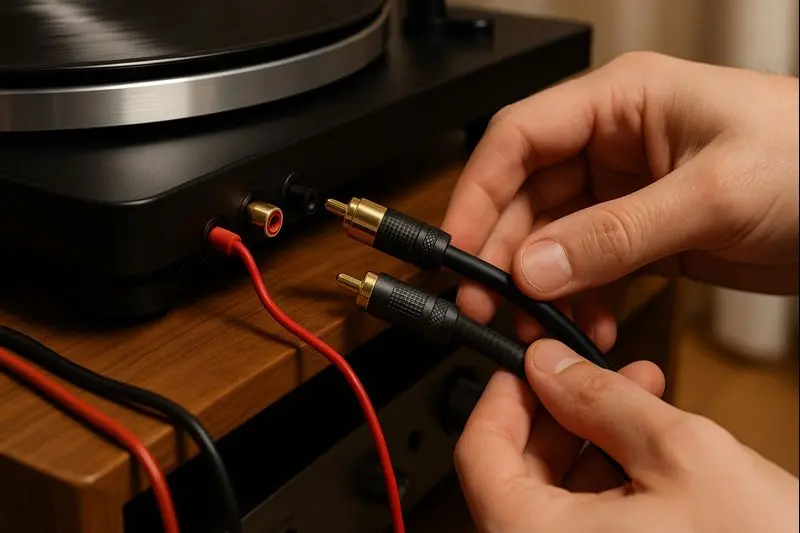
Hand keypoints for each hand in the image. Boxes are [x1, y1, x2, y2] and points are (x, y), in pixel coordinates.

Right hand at [442, 52, 798, 345]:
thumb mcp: (711, 193)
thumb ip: (616, 234)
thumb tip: (536, 267)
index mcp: (620, 101)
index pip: (519, 137)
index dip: (478, 190)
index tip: (458, 244)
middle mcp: (613, 143)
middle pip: (527, 194)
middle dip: (503, 250)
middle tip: (487, 300)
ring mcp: (624, 191)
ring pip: (552, 238)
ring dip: (539, 285)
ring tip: (535, 326)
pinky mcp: (641, 234)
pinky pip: (588, 268)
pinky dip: (579, 302)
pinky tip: (587, 328)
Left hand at [455, 340, 798, 532]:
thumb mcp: (681, 455)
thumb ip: (601, 399)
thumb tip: (547, 366)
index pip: (479, 456)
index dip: (503, 398)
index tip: (525, 368)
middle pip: (517, 475)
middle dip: (559, 414)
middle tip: (588, 375)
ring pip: (557, 499)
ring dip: (592, 441)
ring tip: (637, 399)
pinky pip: (588, 525)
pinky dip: (612, 482)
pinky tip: (651, 448)